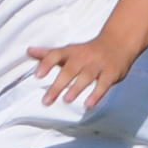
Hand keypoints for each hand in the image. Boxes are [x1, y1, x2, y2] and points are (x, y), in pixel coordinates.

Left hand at [23, 30, 139, 108]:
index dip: (46, 64)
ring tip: (66, 100)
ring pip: (86, 76)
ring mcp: (98, 65)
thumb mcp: (68, 51)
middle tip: (46, 101)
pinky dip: (96, 94)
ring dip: (76, 88)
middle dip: (58, 85)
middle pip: (69, 70)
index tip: (37, 75)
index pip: (56, 55)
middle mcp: (83, 57)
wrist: (118, 43)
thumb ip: (48, 54)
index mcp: (71, 52)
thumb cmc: (88, 51)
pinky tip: (88, 105)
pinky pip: (104, 84)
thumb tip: (28, 51)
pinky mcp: (111, 73)